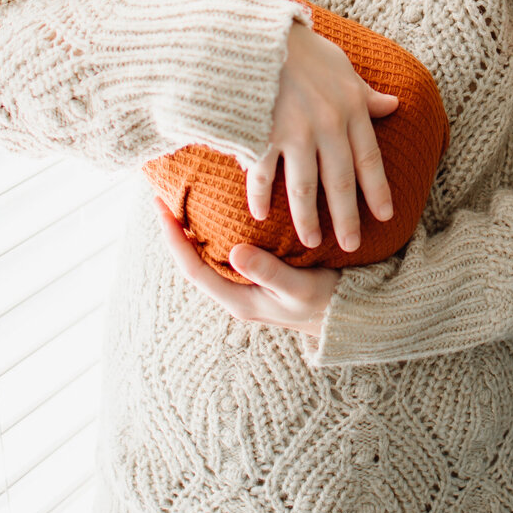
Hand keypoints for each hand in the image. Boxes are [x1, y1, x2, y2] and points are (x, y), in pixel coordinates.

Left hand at [157, 199, 337, 337]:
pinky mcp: (257, 278)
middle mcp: (237, 295)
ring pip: (208, 258)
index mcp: (240, 301)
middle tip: (165, 196)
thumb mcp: (301, 288)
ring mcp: (246, 288)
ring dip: (193, 231)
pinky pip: (226, 254)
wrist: (350, 317)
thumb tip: (235, 251)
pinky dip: (215, 232)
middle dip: (177, 232)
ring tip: (184, 200)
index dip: (174, 240)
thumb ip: (269, 271)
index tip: (162, 208)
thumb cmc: (328, 302)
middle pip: (194, 263)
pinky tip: (218, 212)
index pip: (194, 269)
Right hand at [247, 22, 397, 253]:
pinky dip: (260, 196)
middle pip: (340, 182)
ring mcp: (294, 132)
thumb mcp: (343, 67)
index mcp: (351, 108)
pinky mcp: (262, 133)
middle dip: (347, 218)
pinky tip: (260, 215)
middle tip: (352, 247)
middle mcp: (327, 125)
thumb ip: (365, 94)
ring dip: (308, 218)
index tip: (385, 217)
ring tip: (312, 241)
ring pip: (305, 187)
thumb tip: (393, 106)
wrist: (257, 35)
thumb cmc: (301, 48)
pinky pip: (262, 173)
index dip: (378, 191)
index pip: (370, 159)